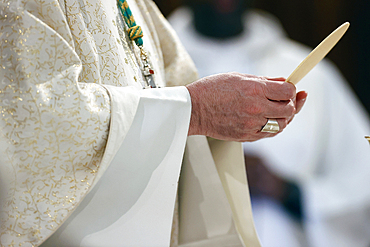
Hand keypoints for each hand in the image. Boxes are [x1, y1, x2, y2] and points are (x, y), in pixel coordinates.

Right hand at [186, 72, 306, 141]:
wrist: (194, 109)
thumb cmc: (212, 90)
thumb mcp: (238, 77)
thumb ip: (263, 80)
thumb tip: (283, 81)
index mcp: (255, 90)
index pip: (288, 91)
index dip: (292, 89)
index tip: (289, 88)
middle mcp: (256, 108)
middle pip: (289, 109)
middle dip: (291, 103)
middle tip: (285, 99)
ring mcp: (252, 125)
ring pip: (282, 124)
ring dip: (283, 117)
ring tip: (276, 110)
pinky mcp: (247, 136)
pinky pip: (269, 134)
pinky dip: (273, 126)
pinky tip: (268, 118)